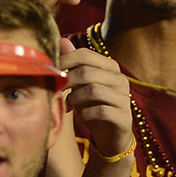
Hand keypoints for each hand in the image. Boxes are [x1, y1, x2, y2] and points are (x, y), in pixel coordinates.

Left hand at [59, 38, 131, 160]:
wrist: (111, 137)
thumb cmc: (93, 106)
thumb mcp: (81, 84)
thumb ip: (74, 63)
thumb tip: (61, 40)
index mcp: (110, 67)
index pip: (84, 54)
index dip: (64, 61)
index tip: (51, 72)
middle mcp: (120, 79)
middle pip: (87, 72)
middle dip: (67, 82)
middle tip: (56, 92)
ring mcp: (124, 98)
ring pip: (93, 90)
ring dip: (74, 99)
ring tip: (68, 106)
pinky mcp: (124, 117)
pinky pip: (101, 111)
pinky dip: (86, 114)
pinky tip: (81, 118)